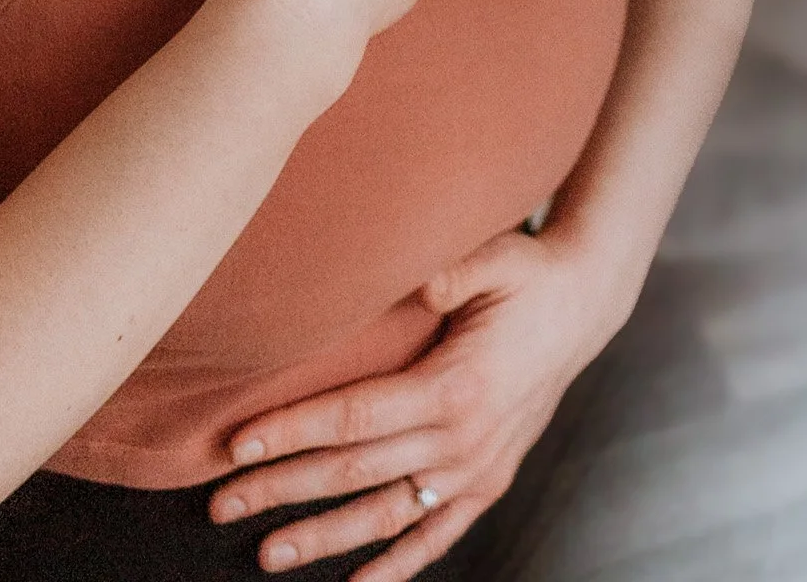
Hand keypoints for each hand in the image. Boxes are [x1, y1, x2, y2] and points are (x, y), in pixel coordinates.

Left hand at [204, 228, 626, 579]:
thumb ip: (455, 268)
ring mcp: (478, 469)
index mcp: (456, 386)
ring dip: (324, 538)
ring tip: (267, 555)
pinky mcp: (490, 482)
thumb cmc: (529, 273)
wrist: (585, 304)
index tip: (236, 445)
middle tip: (221, 503)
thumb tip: (415, 282)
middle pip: (355, 471)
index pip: (354, 416)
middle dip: (283, 488)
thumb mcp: (499, 257)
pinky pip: (438, 535)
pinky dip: (398, 566)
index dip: (292, 431)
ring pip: (386, 514)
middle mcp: (463, 440)